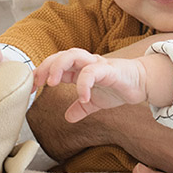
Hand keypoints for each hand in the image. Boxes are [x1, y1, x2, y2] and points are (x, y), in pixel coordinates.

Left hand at [35, 48, 172, 122]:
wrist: (143, 83)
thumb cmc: (118, 87)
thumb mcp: (95, 102)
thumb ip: (80, 108)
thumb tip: (67, 118)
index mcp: (79, 69)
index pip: (54, 64)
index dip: (40, 73)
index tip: (29, 87)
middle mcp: (85, 63)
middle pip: (60, 55)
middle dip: (45, 67)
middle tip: (36, 84)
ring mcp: (97, 64)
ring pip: (73, 55)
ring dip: (59, 67)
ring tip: (51, 83)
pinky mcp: (110, 70)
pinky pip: (93, 72)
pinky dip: (84, 84)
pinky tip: (82, 99)